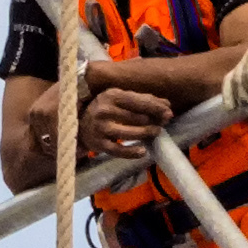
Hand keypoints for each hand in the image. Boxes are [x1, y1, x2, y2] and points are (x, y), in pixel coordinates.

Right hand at [47, 80, 170, 167]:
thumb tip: (168, 104)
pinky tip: (143, 152)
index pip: (138, 101)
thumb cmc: (106, 110)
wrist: (79, 125)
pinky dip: (133, 152)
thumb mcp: (120, 99)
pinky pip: (120, 151)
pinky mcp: (99, 144)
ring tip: (156, 132)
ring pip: (131, 133)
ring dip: (147, 133)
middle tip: (162, 124)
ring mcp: (101, 128)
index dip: (156, 107)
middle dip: (153, 121)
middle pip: (137, 117)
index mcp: (111, 95)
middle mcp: (104, 110)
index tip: (169, 112)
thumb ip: (144, 100)